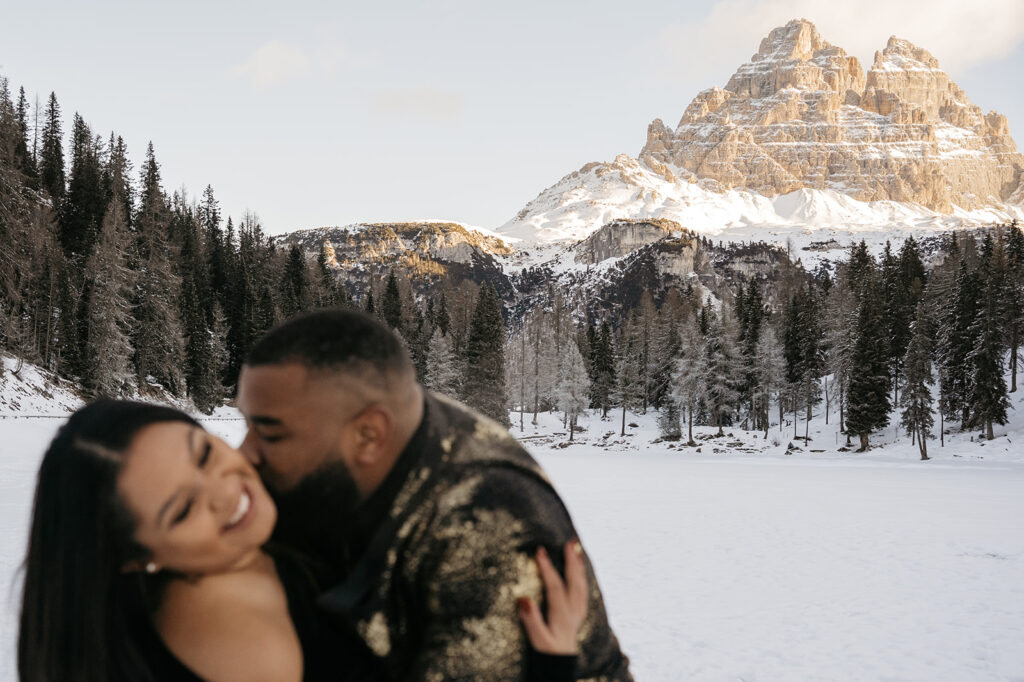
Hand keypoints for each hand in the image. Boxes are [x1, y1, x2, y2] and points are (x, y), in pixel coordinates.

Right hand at [518, 540, 587, 654]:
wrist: (561, 664)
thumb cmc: (547, 652)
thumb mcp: (537, 639)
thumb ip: (531, 620)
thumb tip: (524, 599)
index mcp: (562, 615)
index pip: (555, 587)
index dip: (547, 569)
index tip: (540, 551)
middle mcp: (573, 611)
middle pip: (574, 581)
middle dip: (571, 560)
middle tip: (569, 542)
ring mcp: (578, 611)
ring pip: (582, 584)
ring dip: (578, 565)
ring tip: (575, 549)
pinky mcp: (579, 613)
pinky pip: (583, 589)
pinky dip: (581, 575)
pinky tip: (578, 568)